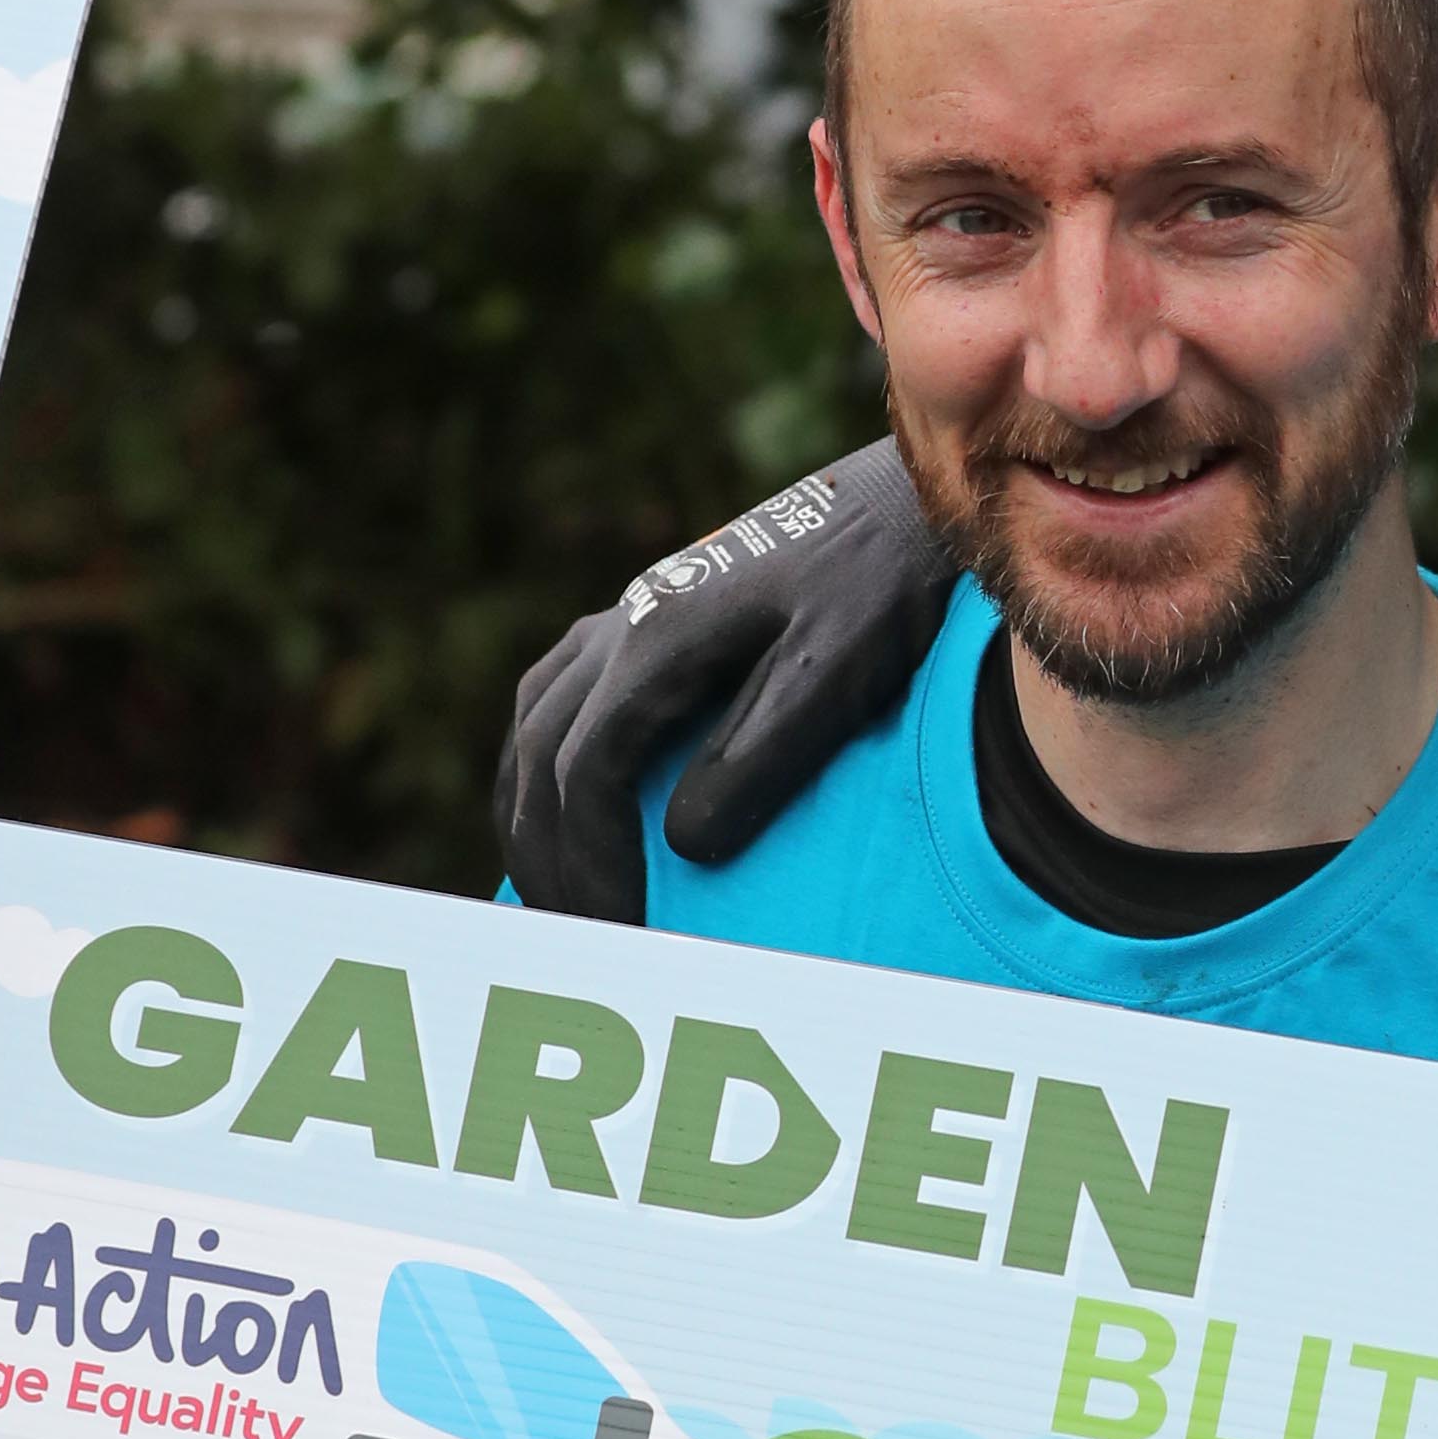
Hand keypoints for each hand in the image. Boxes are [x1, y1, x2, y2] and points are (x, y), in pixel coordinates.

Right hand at [493, 442, 959, 921]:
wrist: (907, 504)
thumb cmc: (885, 587)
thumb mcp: (837, 671)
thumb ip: (762, 755)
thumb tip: (683, 845)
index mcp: (658, 640)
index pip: (587, 773)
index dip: (592, 862)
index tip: (621, 932)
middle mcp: (626, 621)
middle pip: (542, 750)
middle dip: (548, 852)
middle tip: (579, 934)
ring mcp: (632, 611)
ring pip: (537, 717)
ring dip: (531, 809)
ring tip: (555, 888)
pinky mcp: (651, 613)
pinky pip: (561, 690)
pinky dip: (545, 759)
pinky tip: (567, 805)